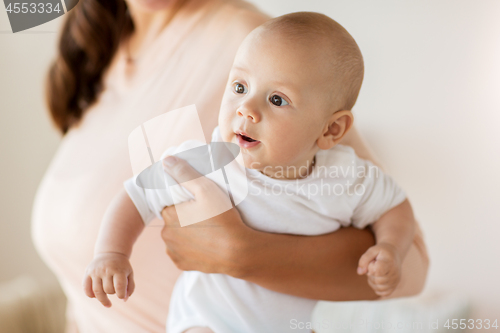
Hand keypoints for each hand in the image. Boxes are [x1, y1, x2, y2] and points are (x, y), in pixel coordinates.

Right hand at [82, 252, 134, 306]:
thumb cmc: (122, 266)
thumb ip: (130, 287)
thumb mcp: (130, 273)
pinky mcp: (88, 272)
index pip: (119, 286)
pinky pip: (86, 288)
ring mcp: (96, 271)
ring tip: (108, 303)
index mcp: (118, 269)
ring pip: (97, 291)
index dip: (121, 295)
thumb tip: (124, 300)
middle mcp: (106, 269)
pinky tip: (96, 296)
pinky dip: (90, 295)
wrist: (111, 253)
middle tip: (115, 290)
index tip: (121, 296)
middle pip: (108, 290)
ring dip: (102, 299)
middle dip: (112, 293)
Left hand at [160, 156, 252, 276]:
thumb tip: (166, 160)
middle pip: (174, 221)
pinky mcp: (183, 265)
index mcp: (169, 215)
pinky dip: (191, 249)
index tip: (199, 204)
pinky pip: (183, 254)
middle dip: (185, 218)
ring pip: (177, 238)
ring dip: (186, 234)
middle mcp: (166, 235)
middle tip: (205, 216)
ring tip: (207, 231)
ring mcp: (174, 252)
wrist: (238, 251)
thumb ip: (185, 173)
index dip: (185, 203)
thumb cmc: (222, 218)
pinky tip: (205, 244)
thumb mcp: (206, 189)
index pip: (171, 204)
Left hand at [356, 243, 400, 296]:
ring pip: (379, 288)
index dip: (371, 267)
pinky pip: (383, 293)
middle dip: (371, 274)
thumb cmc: (382, 252)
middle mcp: (394, 273)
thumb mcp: (372, 250)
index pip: (377, 271)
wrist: (394, 254)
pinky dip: (377, 288)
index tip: (374, 261)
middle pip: (377, 281)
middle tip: (374, 266)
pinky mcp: (394, 286)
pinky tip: (377, 279)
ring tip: (375, 272)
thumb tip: (360, 272)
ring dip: (372, 281)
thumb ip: (364, 259)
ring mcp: (395, 281)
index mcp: (389, 263)